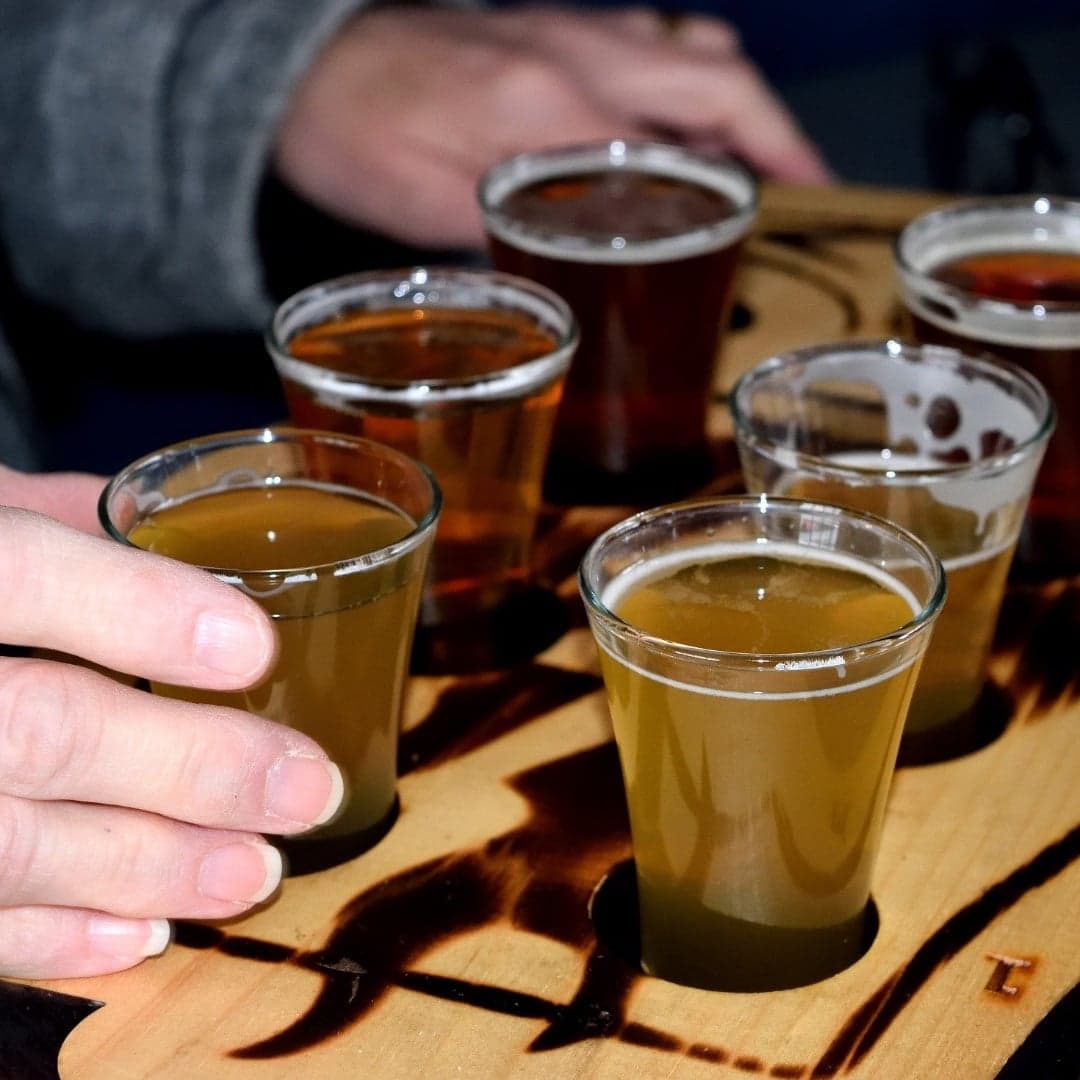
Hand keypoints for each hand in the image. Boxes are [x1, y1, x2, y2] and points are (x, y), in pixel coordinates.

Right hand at [0, 467, 342, 978]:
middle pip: (37, 730)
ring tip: (255, 871)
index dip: (141, 613)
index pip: (22, 575)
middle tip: (306, 789)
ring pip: (3, 844)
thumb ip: (42, 519)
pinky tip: (145, 937)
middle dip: (190, 768)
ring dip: (146, 867)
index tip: (255, 650)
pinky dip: (52, 938)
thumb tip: (171, 534)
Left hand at [274, 6, 831, 248]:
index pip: (685, 127)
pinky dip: (680, 82)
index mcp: (550, 102)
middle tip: (805, 182)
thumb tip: (585, 270)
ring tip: (753, 162)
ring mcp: (562, 29)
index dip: (759, 163)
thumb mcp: (426, 206)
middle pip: (711, 71)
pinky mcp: (543, 30)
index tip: (805, 200)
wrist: (302, 73)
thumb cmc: (355, 139)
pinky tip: (673, 130)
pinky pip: (642, 41)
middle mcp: (574, 49)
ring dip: (733, 100)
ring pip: (683, 47)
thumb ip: (514, 231)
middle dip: (773, 127)